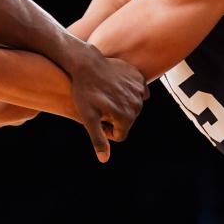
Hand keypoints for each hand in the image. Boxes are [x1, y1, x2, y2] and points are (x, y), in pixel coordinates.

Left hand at [61, 41, 147, 162]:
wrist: (87, 64)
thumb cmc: (84, 92)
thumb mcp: (88, 118)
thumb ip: (98, 139)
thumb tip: (104, 159)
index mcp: (126, 117)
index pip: (119, 135)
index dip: (105, 130)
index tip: (95, 119)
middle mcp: (137, 105)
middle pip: (126, 121)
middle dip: (114, 118)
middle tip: (99, 106)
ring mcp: (140, 91)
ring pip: (131, 107)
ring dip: (120, 105)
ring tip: (105, 96)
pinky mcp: (139, 78)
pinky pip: (135, 92)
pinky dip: (127, 92)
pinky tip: (113, 87)